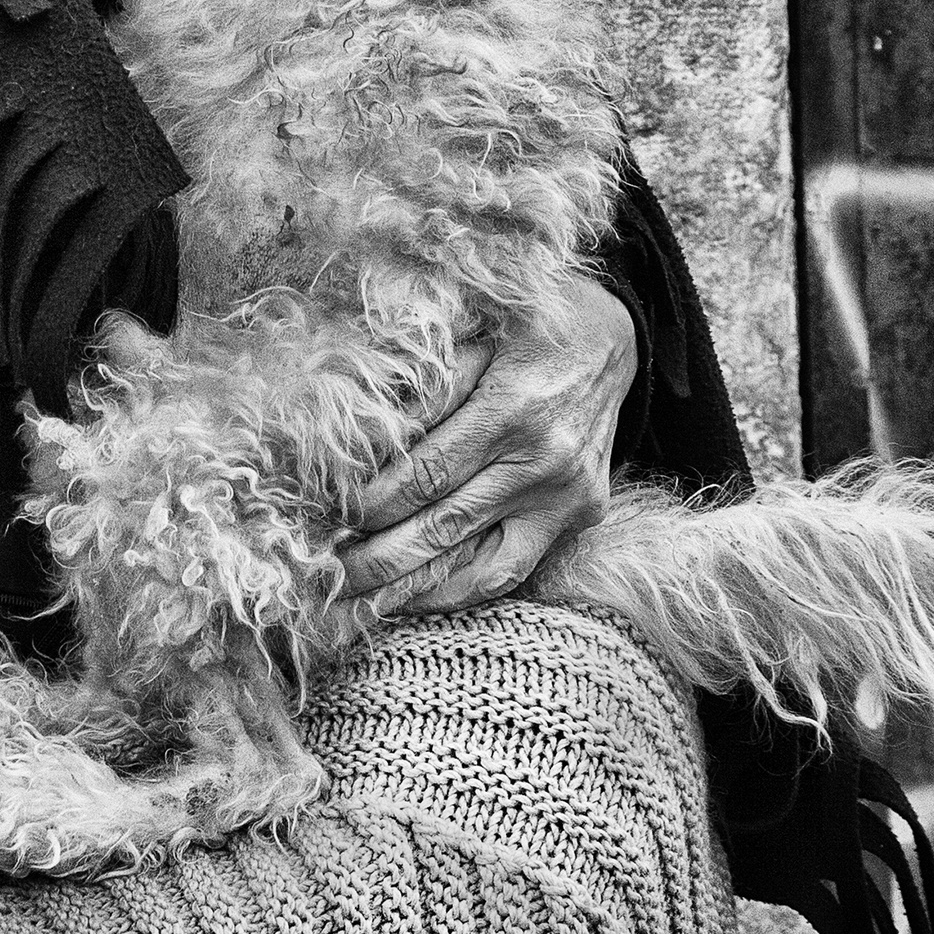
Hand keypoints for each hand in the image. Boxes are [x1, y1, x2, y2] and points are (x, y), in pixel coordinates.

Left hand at [335, 274, 635, 615]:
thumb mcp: (467, 338)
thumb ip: (419, 390)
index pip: (425, 475)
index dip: (370, 503)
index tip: (324, 518)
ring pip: (479, 565)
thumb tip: (359, 444)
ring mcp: (567, 498)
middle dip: (376, 559)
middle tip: (322, 577)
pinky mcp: (580, 517)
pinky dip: (461, 590)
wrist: (611, 336)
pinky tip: (413, 597)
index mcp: (512, 410)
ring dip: (411, 590)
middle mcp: (544, 463)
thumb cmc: (522, 328)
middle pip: (444, 527)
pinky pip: (513, 569)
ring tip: (355, 605)